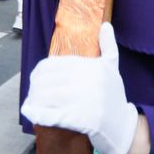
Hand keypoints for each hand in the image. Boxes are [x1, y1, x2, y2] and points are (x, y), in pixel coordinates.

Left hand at [21, 22, 138, 153]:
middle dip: (36, 88)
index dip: (40, 72)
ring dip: (35, 100)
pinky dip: (38, 113)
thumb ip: (108, 46)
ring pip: (48, 97)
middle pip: (49, 82)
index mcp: (93, 66)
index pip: (54, 65)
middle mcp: (90, 81)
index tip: (35, 80)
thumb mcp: (112, 69)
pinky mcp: (82, 120)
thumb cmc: (113, 98)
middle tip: (33, 94)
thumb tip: (105, 26)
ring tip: (32, 103)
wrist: (123, 128)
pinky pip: (53, 115)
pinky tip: (31, 112)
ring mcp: (86, 101)